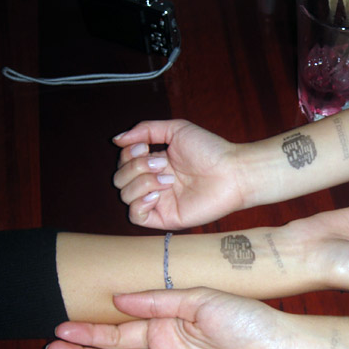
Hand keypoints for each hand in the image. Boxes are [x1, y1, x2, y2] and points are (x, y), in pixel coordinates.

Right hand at [113, 120, 245, 229]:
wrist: (232, 172)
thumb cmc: (210, 150)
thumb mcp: (176, 130)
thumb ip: (146, 130)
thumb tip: (116, 139)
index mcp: (155, 164)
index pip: (123, 162)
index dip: (127, 154)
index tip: (145, 147)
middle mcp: (154, 183)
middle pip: (119, 178)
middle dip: (135, 168)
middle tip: (162, 164)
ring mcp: (159, 202)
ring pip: (125, 196)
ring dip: (141, 182)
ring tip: (168, 179)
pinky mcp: (166, 218)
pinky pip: (135, 217)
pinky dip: (139, 203)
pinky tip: (157, 194)